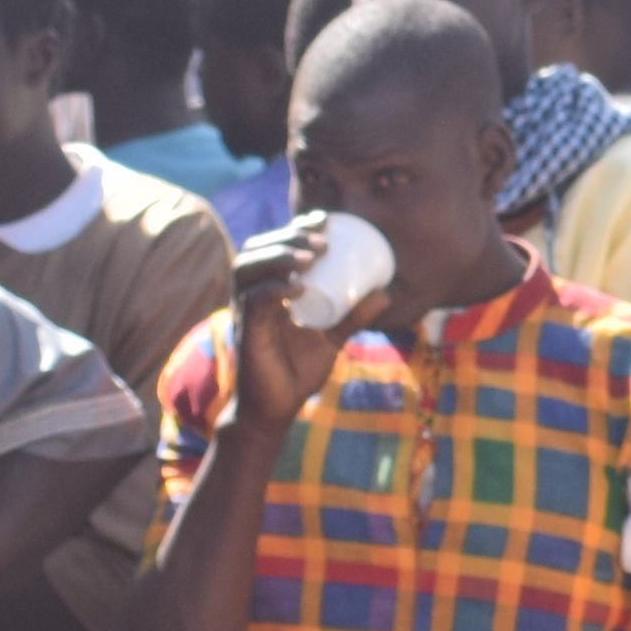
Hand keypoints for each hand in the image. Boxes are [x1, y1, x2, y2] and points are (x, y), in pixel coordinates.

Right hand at [221, 220, 363, 434]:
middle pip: (257, 248)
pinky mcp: (245, 332)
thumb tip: (386, 292)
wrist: (275, 410)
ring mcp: (244, 312)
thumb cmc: (297, 371)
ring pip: (247, 267)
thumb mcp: (332, 338)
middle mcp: (251, 295)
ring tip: (311, 256)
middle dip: (288, 236)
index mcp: (268, 290)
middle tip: (322, 239)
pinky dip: (274, 289)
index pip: (274, 246)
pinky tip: (297, 286)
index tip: (325, 220)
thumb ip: (354, 316)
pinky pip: (253, 302)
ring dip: (279, 255)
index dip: (295, 227)